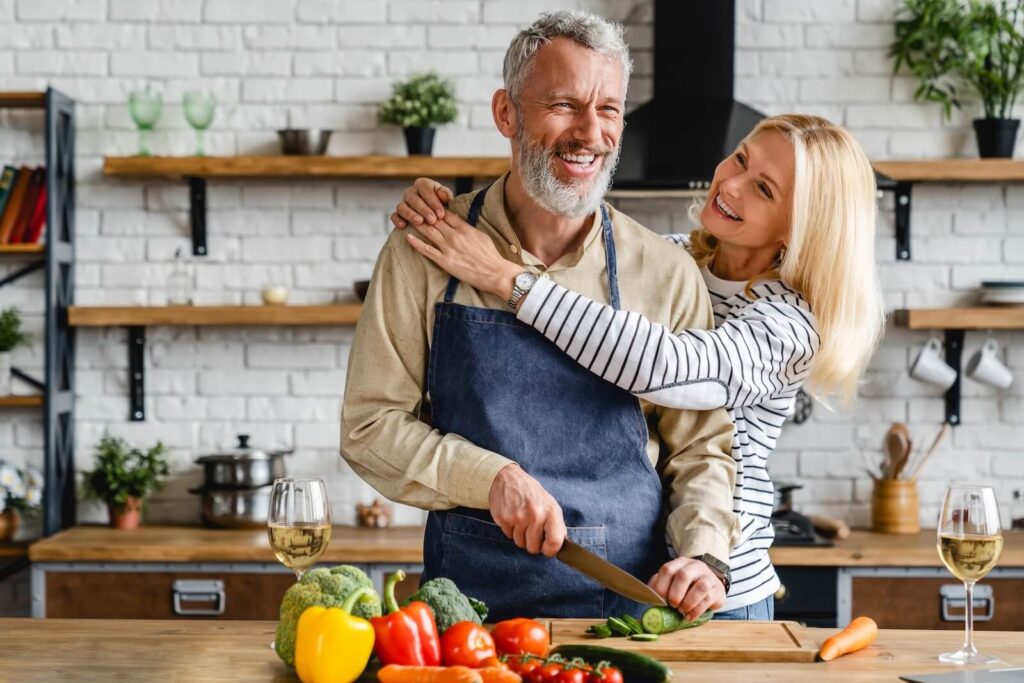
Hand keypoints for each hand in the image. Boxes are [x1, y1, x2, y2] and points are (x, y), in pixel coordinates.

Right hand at [391, 177, 452, 228]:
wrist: (436, 217)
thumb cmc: (443, 206)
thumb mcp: (447, 199)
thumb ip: (446, 196)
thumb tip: (443, 195)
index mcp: (423, 184)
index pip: (425, 188)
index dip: (433, 201)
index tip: (441, 214)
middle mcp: (411, 192)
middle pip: (413, 198)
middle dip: (423, 209)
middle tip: (432, 220)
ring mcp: (403, 203)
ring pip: (402, 206)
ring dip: (410, 214)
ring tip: (420, 222)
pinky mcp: (398, 214)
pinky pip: (394, 216)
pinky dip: (397, 220)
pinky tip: (403, 226)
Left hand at [404, 211, 520, 299]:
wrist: (494, 273)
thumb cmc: (490, 255)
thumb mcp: (481, 235)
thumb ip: (468, 228)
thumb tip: (459, 222)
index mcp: (465, 228)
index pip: (446, 213)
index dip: (435, 208)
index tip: (428, 205)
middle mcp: (455, 236)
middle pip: (435, 220)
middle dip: (423, 213)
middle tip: (413, 208)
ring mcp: (449, 248)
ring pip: (429, 232)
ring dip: (418, 224)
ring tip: (408, 218)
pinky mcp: (445, 261)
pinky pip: (427, 250)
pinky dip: (416, 243)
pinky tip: (408, 237)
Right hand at [488, 464, 566, 556]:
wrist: (507, 478)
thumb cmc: (531, 493)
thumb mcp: (550, 504)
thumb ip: (556, 525)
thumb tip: (561, 545)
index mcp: (550, 511)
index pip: (555, 542)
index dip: (550, 550)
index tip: (546, 548)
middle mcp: (535, 515)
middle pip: (534, 548)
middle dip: (532, 543)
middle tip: (531, 529)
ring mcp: (518, 518)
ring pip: (520, 543)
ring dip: (520, 536)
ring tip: (521, 520)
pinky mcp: (504, 519)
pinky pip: (509, 536)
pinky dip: (510, 530)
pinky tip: (512, 517)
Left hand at [648, 557, 726, 621]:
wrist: (711, 585)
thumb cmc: (686, 586)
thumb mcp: (672, 582)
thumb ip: (660, 586)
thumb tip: (647, 597)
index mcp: (679, 563)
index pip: (667, 570)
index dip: (661, 587)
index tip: (660, 600)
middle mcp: (694, 566)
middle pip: (683, 576)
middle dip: (675, 594)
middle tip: (672, 605)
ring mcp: (708, 577)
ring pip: (700, 587)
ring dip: (688, 603)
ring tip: (682, 611)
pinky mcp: (717, 590)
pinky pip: (708, 600)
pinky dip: (696, 611)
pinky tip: (689, 616)